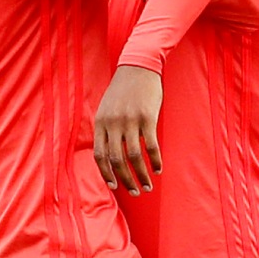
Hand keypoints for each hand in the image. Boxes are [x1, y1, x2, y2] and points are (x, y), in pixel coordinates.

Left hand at [93, 65, 163, 195]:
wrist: (138, 66)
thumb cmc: (123, 89)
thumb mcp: (107, 107)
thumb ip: (106, 128)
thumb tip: (110, 154)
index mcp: (101, 122)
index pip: (99, 155)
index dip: (106, 174)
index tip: (114, 186)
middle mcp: (113, 123)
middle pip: (117, 160)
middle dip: (126, 180)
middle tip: (135, 191)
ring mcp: (130, 120)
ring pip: (134, 157)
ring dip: (141, 175)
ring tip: (148, 186)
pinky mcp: (148, 117)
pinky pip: (151, 146)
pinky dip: (155, 161)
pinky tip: (159, 169)